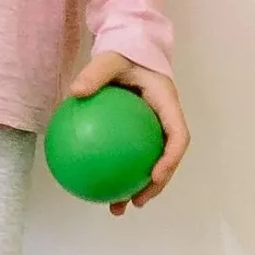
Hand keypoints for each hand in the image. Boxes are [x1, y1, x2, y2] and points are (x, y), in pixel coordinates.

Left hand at [65, 52, 190, 213]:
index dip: (171, 159)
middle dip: (155, 185)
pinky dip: (117, 172)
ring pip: (150, 164)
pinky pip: (130, 155)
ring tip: (117, 207)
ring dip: (138, 188)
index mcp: (167, 105)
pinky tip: (96, 185)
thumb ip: (96, 73)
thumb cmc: (125, 53)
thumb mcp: (110, 58)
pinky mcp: (138, 132)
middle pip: (167, 160)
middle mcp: (164, 121)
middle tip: (137, 202)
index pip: (178, 137)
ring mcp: (153, 129)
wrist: (131, 48)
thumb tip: (76, 92)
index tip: (155, 175)